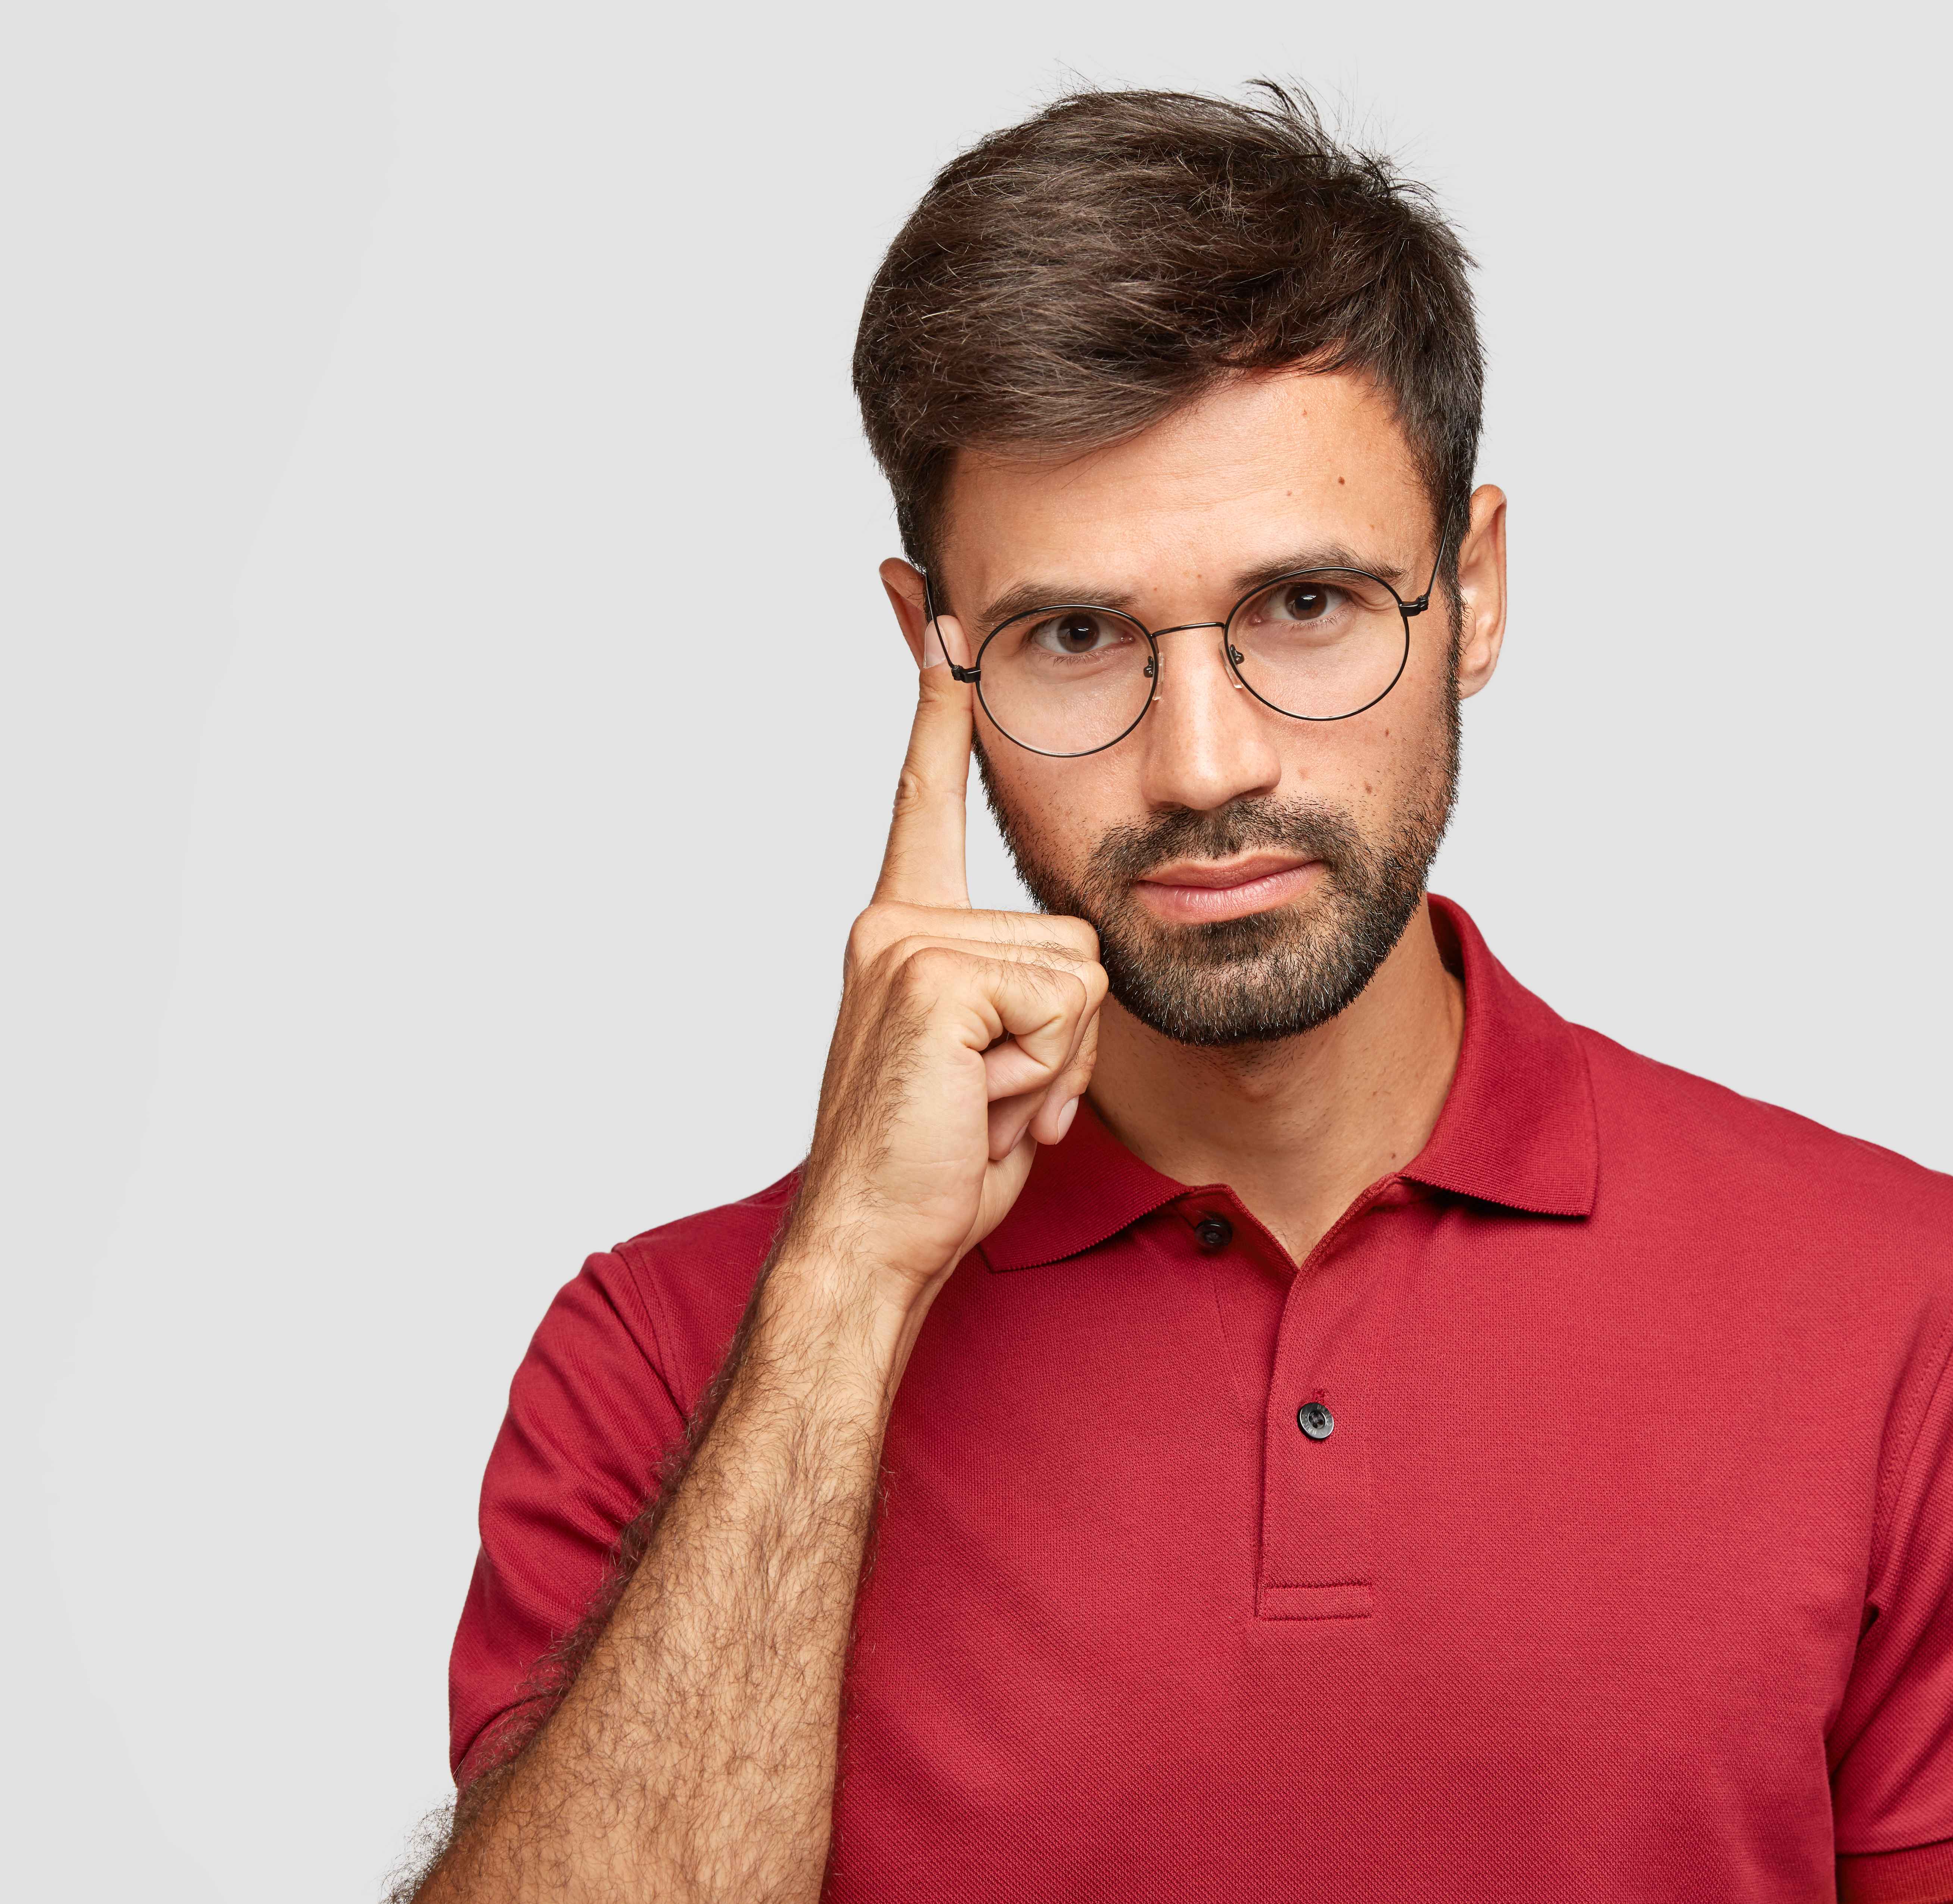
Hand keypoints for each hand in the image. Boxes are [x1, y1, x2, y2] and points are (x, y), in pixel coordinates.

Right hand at [782, 618, 1109, 1298]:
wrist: (874, 1239)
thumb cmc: (934, 1159)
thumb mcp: (987, 1059)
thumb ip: (1016, 996)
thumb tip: (1063, 967)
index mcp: (901, 930)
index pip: (923, 797)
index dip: (936, 708)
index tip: (938, 615)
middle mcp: (895, 923)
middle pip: (1072, 938)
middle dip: (1061, 1039)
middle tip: (987, 1094)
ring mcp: (908, 946)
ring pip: (1078, 976)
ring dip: (1052, 1065)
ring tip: (982, 1103)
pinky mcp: (934, 980)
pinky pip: (1060, 1009)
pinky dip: (1038, 1078)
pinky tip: (977, 1108)